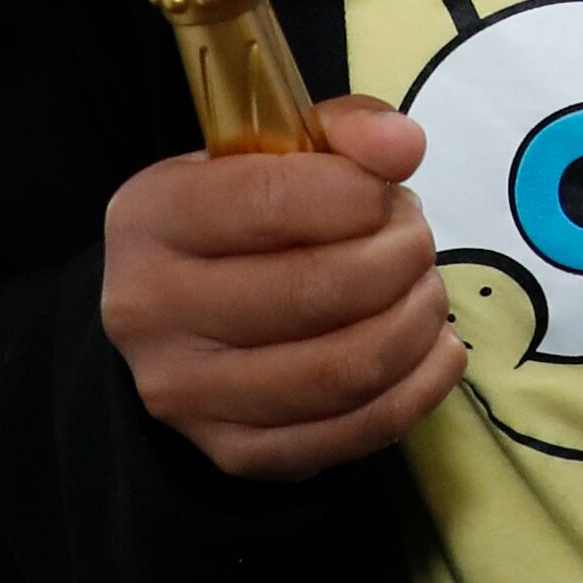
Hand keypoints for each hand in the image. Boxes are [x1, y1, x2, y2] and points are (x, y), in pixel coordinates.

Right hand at [99, 96, 464, 480]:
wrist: (178, 314)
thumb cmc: (242, 219)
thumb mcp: (275, 151)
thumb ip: (344, 130)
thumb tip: (403, 145)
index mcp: (150, 215)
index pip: (272, 201)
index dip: (360, 194)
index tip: (387, 192)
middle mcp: (148, 310)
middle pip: (319, 289)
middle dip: (401, 258)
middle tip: (416, 241)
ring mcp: (187, 394)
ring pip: (345, 368)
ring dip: (417, 322)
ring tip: (426, 291)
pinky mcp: (234, 452)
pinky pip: (353, 432)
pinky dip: (419, 388)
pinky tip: (434, 349)